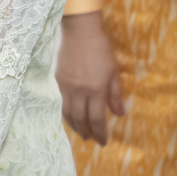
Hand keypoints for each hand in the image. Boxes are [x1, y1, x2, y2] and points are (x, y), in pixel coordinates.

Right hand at [56, 12, 123, 144]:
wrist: (80, 32)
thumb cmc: (101, 50)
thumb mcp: (114, 72)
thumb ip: (115, 94)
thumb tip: (118, 114)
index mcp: (95, 89)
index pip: (96, 118)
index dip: (100, 133)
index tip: (103, 142)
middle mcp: (79, 91)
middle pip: (80, 119)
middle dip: (86, 132)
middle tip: (91, 139)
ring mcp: (66, 87)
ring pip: (67, 113)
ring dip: (74, 125)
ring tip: (80, 132)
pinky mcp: (58, 81)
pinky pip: (60, 103)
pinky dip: (65, 114)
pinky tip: (69, 116)